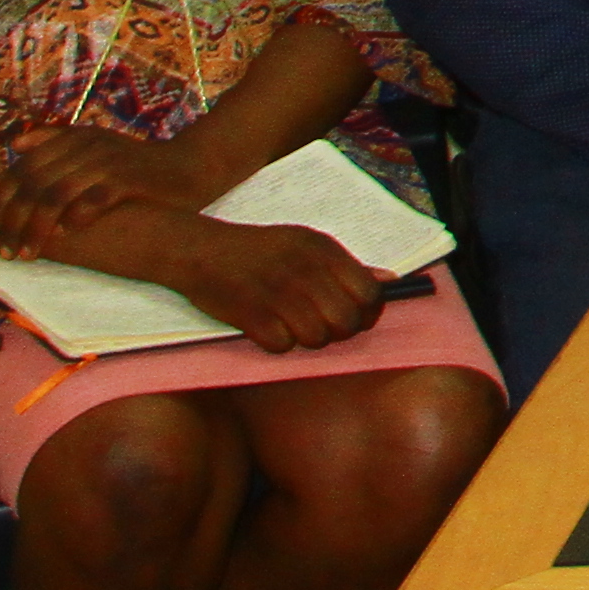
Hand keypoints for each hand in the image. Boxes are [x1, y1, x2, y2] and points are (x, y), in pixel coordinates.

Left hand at [0, 123, 220, 253]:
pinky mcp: (129, 179)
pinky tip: (65, 236)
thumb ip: (57, 145)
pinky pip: (91, 199)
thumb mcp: (96, 149)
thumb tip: (16, 145)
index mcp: (74, 139)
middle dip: (13, 220)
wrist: (191, 168)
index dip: (0, 199)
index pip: (21, 168)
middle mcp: (86, 146)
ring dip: (36, 228)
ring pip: (55, 195)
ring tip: (27, 253)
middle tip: (5, 250)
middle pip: (32, 184)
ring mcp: (107, 161)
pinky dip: (73, 219)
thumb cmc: (137, 168)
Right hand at [162, 220, 389, 353]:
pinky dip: (277, 343)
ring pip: (317, 339)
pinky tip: (268, 327)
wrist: (200, 250)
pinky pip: (282, 346)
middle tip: (323, 326)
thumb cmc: (258, 250)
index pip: (368, 292)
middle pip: (346, 322)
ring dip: (307, 339)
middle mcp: (304, 269)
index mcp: (322, 249)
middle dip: (339, 332)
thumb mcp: (305, 243)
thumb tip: (388, 281)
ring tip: (292, 325)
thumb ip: (345, 264)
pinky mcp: (251, 314)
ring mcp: (277, 292)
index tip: (358, 316)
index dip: (368, 312)